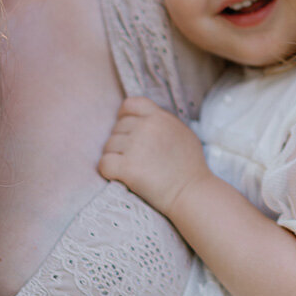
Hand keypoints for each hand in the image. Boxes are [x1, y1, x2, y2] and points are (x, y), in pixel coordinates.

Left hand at [99, 96, 208, 216]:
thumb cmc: (190, 166)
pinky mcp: (127, 167)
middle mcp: (146, 127)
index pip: (130, 104)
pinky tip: (119, 176)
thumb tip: (145, 120)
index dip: (123, 115)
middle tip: (134, 158)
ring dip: (114, 157)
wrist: (192, 191)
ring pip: (108, 146)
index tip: (126, 129)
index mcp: (159, 116)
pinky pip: (104, 163)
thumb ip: (162, 122)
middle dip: (121, 142)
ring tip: (130, 169)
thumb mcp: (182, 132)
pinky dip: (108, 171)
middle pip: (117, 128)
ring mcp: (135, 146)